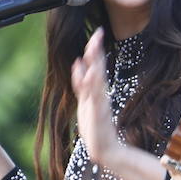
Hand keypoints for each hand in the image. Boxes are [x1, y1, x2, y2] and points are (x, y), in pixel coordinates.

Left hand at [70, 28, 118, 165]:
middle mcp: (99, 92)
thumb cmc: (95, 126)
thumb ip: (81, 82)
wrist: (103, 148)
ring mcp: (99, 102)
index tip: (98, 31)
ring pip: (97, 78)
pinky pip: (94, 96)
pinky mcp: (98, 112)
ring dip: (95, 63)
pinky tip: (90, 73)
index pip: (95, 64)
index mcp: (97, 89)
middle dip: (96, 50)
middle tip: (98, 32)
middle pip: (98, 67)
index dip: (95, 48)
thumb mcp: (85, 100)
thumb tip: (77, 62)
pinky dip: (92, 84)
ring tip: (94, 47)